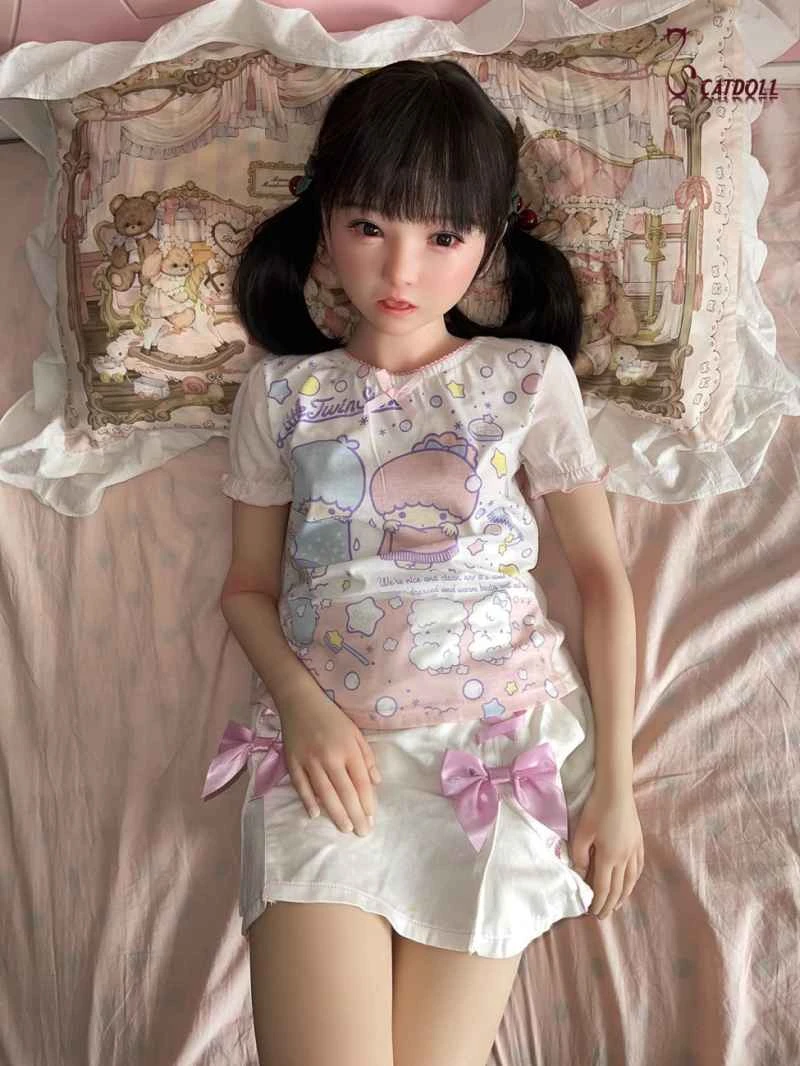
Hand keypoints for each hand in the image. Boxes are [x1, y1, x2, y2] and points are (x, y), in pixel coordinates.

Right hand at [277, 692, 380, 837]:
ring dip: (335, 813)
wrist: (300, 701)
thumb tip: (376, 782)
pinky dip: (308, 801)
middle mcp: (330, 757)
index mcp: (348, 749)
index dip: (367, 802)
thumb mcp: (355, 732)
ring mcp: (309, 760)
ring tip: (344, 828)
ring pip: (324, 793)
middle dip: (355, 815)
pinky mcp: (292, 761)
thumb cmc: (332, 717)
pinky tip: (315, 814)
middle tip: (361, 832)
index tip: (371, 817)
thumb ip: (366, 757)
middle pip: (345, 792)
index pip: (361, 782)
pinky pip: (301, 785)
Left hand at [570, 783, 643, 918]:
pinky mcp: (639, 842)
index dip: (598, 902)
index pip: (603, 887)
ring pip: (631, 881)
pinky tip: (630, 882)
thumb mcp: (581, 832)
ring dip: (623, 896)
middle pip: (618, 888)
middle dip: (610, 904)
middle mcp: (625, 858)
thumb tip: (579, 875)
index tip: (593, 913)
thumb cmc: (596, 808)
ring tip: (617, 905)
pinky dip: (633, 880)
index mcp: (609, 857)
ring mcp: (634, 850)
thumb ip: (579, 855)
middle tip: (603, 916)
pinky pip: (638, 868)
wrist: (616, 790)